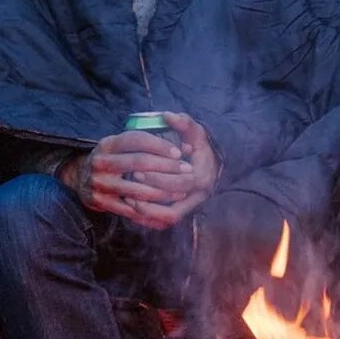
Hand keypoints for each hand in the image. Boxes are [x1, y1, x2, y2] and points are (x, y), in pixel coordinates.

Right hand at [58, 121, 196, 224]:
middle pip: (138, 162)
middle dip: (167, 166)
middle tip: (187, 169)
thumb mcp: (122, 146)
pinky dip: (150, 209)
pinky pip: (130, 208)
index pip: (136, 139)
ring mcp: (99, 183)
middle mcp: (100, 162)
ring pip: (137, 189)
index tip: (180, 152)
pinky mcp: (101, 202)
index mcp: (107, 144)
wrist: (79, 179)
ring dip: (163, 191)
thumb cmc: (112, 160)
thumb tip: (188, 145)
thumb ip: (151, 145)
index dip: (160, 145)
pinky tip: (165, 208)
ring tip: (181, 192)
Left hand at [127, 112, 219, 229]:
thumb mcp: (195, 131)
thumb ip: (183, 122)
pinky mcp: (182, 211)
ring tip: (127, 200)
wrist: (212, 162)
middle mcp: (198, 197)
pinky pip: (163, 223)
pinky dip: (148, 218)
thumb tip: (168, 115)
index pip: (179, 185)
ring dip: (147, 214)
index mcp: (202, 178)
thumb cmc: (200, 146)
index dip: (158, 179)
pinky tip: (132, 208)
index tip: (138, 170)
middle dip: (149, 199)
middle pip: (173, 210)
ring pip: (168, 220)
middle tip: (128, 186)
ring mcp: (190, 207)